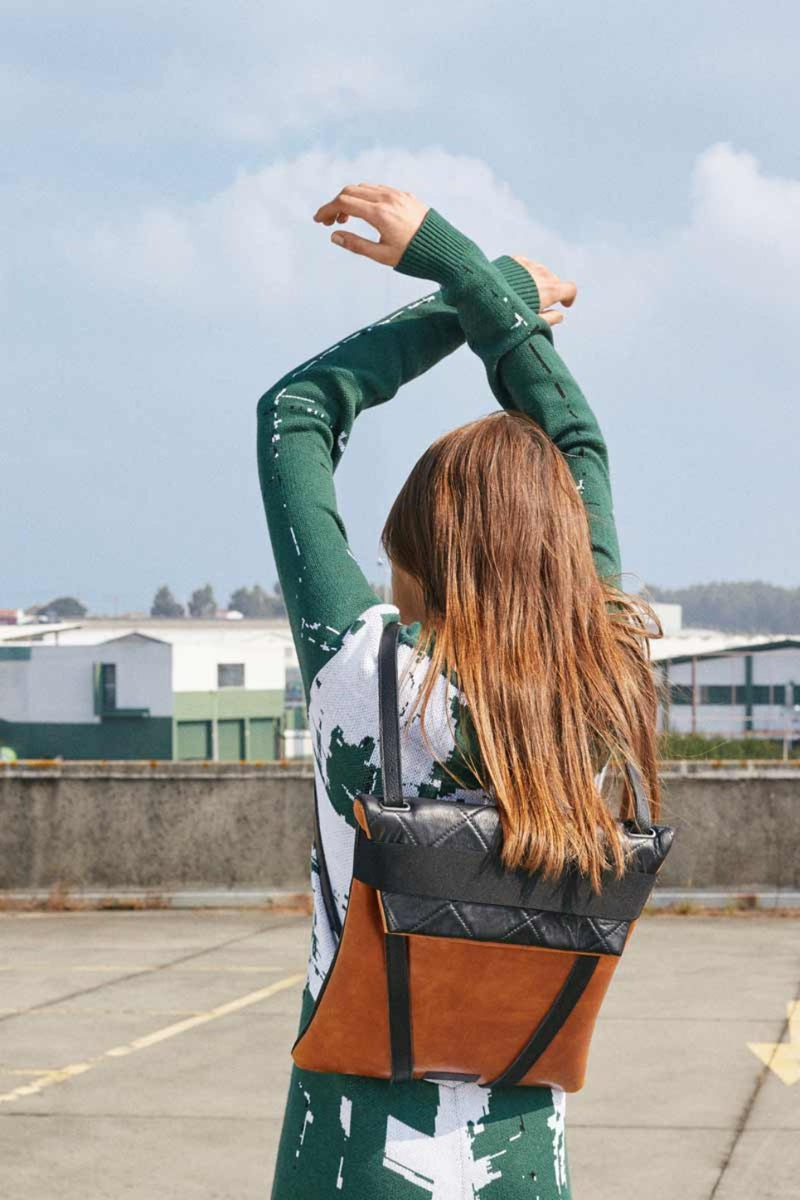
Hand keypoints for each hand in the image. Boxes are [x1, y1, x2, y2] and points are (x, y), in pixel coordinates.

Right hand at [313, 184, 428, 266]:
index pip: (344, 202)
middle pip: (351, 190)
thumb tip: (333, 236)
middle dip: (335, 203)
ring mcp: (397, 194)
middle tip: (330, 222)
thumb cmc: (414, 257)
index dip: (327, 210)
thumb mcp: (382, 255)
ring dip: (350, 199)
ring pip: (364, 187)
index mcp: (380, 214)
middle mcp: (388, 199)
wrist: (445, 250)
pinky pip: (379, 189)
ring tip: (346, 219)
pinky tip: (364, 212)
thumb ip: (356, 244)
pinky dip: (365, 196)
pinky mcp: (405, 195)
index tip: (318, 221)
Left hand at [510, 256, 576, 326]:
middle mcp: (542, 274)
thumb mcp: (531, 324)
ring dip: (538, 281)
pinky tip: (514, 283)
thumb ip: (549, 320)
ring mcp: (529, 265)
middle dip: (552, 291)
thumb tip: (560, 315)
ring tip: (524, 294)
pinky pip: (526, 265)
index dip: (569, 297)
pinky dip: (525, 273)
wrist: (482, 297)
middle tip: (541, 303)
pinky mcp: (515, 260)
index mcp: (550, 290)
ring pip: (540, 271)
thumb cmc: (507, 316)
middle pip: (555, 280)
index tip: (564, 304)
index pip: (570, 289)